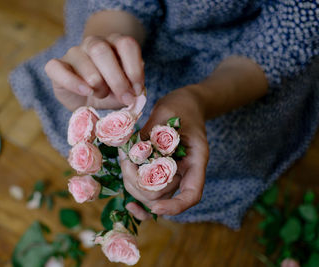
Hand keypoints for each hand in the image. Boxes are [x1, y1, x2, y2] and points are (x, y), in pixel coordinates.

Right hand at [44, 33, 144, 110]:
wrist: (87, 98)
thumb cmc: (109, 91)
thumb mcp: (125, 91)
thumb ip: (131, 90)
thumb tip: (135, 93)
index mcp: (115, 43)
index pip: (126, 44)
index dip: (134, 68)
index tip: (136, 91)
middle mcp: (93, 43)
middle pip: (102, 50)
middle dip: (116, 79)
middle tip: (124, 98)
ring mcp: (74, 52)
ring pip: (84, 61)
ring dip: (98, 84)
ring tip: (102, 95)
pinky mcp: (56, 66)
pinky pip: (57, 69)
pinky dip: (72, 82)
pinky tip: (85, 91)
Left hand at [120, 85, 208, 219]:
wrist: (184, 104)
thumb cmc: (181, 105)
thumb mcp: (168, 112)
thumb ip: (153, 131)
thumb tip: (135, 150)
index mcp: (195, 160)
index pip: (191, 195)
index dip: (174, 206)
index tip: (155, 208)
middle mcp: (184, 173)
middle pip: (162, 197)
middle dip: (140, 185)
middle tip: (126, 161)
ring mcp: (170, 174)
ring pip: (150, 196)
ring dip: (132, 183)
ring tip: (124, 160)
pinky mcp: (158, 171)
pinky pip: (146, 191)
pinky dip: (136, 193)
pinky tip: (126, 195)